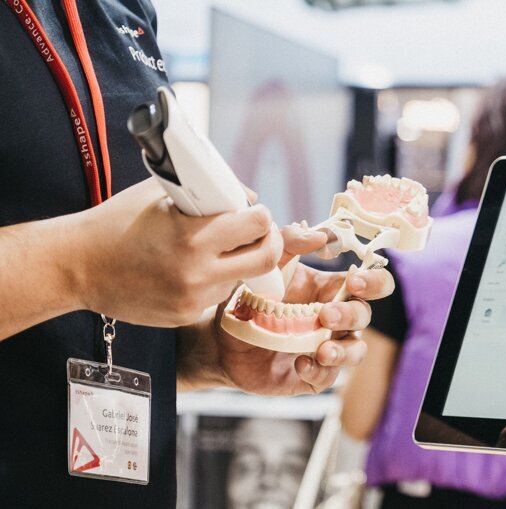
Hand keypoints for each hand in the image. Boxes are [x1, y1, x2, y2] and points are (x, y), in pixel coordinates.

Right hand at [75, 178, 282, 325]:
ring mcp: (193, 298)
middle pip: (266, 259)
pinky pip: (218, 295)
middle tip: (259, 233)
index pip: (257, 224)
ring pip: (243, 278)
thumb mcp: (162, 195)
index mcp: (193, 237)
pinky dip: (216, 279)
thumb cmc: (118, 222)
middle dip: (268, 242)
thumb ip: (208, 193)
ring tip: (216, 249)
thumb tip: (248, 198)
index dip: (261, 215)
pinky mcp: (186, 315)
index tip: (256, 212)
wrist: (77, 266)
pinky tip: (193, 268)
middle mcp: (197, 272)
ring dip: (240, 262)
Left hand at [182, 223, 394, 394]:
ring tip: (321, 351)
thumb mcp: (264, 267)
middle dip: (352, 314)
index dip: (373, 281)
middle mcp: (335, 319)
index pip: (370, 282)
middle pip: (364, 315)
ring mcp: (326, 348)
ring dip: (343, 350)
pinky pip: (328, 377)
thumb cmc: (247, 300)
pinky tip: (299, 364)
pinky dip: (318, 371)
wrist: (220, 342)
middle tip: (326, 316)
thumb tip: (319, 234)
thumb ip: (288, 242)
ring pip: (356, 350)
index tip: (354, 282)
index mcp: (329, 289)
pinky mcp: (313, 374)